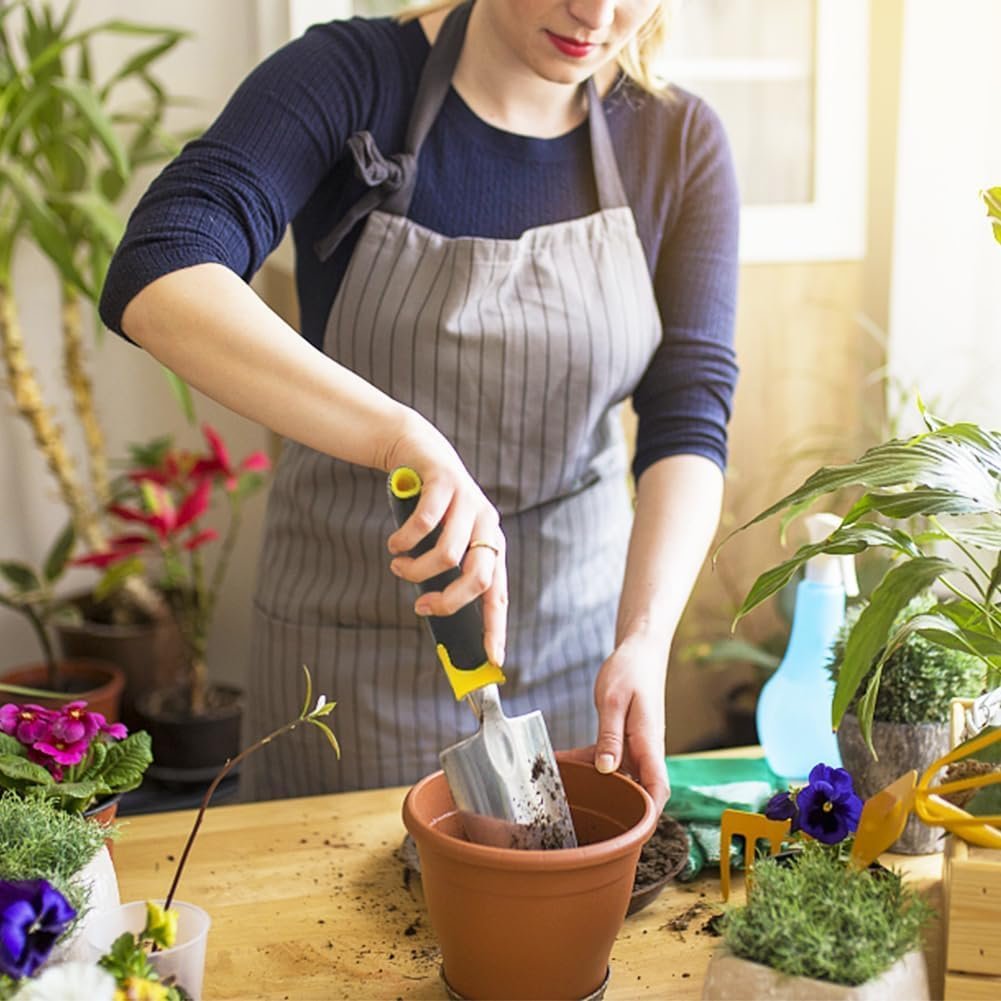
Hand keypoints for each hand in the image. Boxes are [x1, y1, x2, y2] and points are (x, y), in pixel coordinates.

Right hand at [383, 415, 507, 665]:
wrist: (416, 448)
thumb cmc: (427, 506)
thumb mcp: (440, 540)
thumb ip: (444, 572)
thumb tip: (435, 614)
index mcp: (490, 543)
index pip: (499, 594)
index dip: (496, 627)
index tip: (492, 658)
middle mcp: (486, 524)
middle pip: (480, 579)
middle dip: (447, 602)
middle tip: (420, 605)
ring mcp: (469, 501)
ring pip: (448, 556)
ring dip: (416, 569)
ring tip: (398, 565)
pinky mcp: (447, 482)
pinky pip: (425, 525)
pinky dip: (404, 541)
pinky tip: (395, 543)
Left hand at [564, 634, 669, 813]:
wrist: (640, 651)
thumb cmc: (630, 671)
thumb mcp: (613, 701)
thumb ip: (610, 736)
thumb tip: (607, 770)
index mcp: (649, 743)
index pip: (658, 788)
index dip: (650, 814)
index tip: (633, 835)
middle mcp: (646, 749)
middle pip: (640, 791)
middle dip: (618, 810)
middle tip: (584, 822)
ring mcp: (637, 746)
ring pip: (620, 777)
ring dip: (596, 785)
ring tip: (563, 790)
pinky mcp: (626, 740)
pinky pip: (608, 759)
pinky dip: (588, 762)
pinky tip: (562, 761)